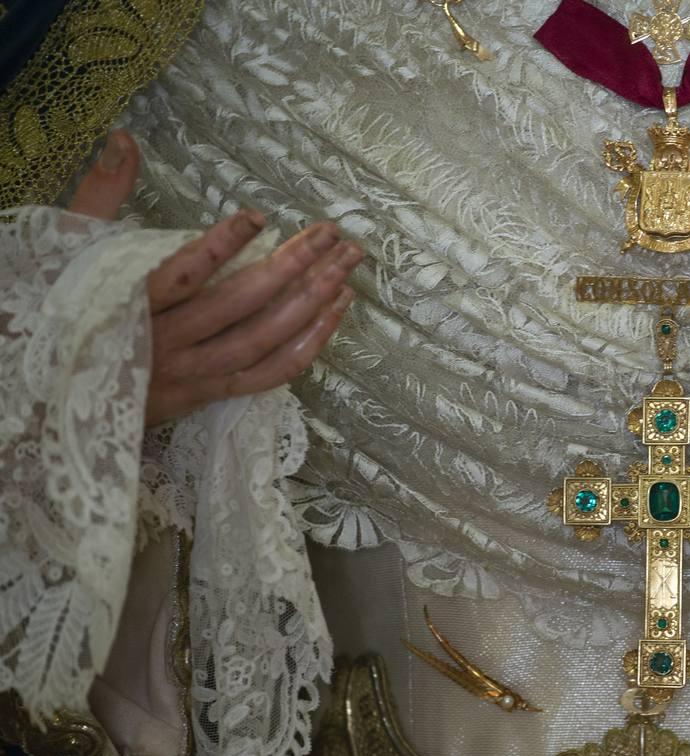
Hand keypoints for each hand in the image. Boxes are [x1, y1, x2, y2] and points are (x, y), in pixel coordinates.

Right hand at [69, 130, 360, 425]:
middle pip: (240, 302)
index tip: (257, 216)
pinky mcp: (211, 394)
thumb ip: (102, 195)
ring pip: (263, 337)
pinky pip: (270, 373)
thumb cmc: (71, 315)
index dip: (221, 246)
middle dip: (293, 265)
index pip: (182, 274)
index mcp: (131, 305)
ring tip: (345, 265)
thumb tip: (123, 139)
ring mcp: (193, 372)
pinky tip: (335, 312)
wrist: (59, 396)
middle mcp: (168, 341)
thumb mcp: (77, 253)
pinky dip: (308, 344)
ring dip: (311, 300)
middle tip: (333, 234)